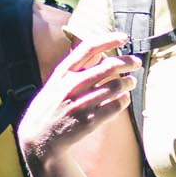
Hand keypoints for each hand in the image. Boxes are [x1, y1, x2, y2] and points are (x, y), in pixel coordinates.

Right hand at [16, 37, 140, 164]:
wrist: (38, 138)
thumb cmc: (48, 108)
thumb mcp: (54, 84)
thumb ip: (74, 69)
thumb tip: (99, 54)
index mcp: (62, 73)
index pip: (88, 47)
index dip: (109, 39)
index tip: (124, 38)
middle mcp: (72, 85)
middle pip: (109, 66)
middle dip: (128, 61)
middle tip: (136, 62)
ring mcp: (81, 103)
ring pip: (116, 85)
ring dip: (128, 82)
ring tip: (131, 82)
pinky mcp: (90, 120)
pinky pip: (116, 106)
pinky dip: (124, 100)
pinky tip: (124, 98)